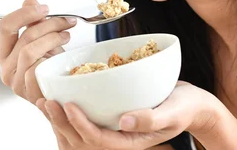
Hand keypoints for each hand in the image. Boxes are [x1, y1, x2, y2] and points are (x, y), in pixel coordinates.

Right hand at [0, 0, 77, 103]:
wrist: (60, 93)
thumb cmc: (50, 66)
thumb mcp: (42, 40)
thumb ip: (34, 22)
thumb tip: (29, 0)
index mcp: (4, 52)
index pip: (4, 26)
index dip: (25, 13)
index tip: (45, 8)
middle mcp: (6, 69)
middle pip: (24, 36)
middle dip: (49, 24)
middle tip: (67, 20)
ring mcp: (16, 83)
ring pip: (30, 51)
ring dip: (53, 38)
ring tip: (66, 35)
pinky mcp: (28, 93)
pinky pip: (37, 70)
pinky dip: (52, 57)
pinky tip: (63, 54)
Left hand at [36, 81, 220, 149]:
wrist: (191, 104)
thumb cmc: (185, 107)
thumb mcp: (174, 112)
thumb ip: (152, 118)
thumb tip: (126, 121)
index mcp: (132, 141)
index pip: (99, 139)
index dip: (80, 125)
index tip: (68, 105)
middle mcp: (119, 137)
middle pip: (83, 139)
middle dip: (61, 123)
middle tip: (47, 102)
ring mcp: (114, 129)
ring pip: (80, 132)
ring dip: (60, 119)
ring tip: (45, 101)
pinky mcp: (112, 118)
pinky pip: (87, 121)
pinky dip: (71, 112)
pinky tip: (61, 96)